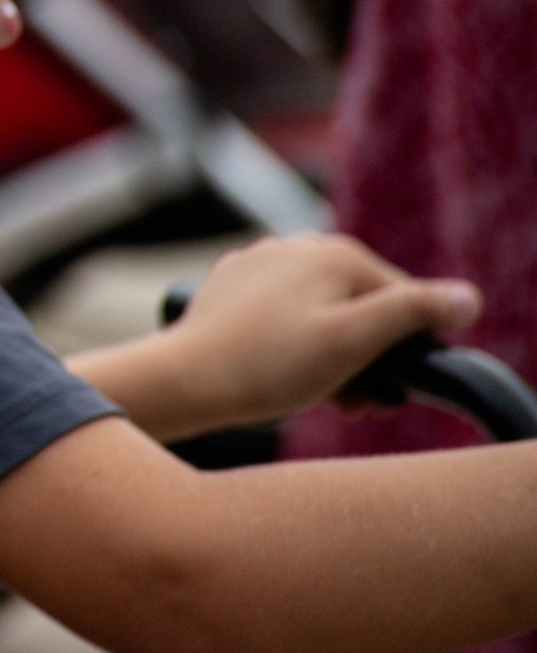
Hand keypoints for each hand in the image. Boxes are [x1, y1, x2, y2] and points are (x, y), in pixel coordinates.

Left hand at [148, 234, 479, 434]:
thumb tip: (465, 296)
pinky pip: (282, 317)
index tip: (388, 394)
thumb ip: (413, 313)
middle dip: (368, 359)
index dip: (404, 352)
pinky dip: (295, 348)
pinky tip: (287, 379)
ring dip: (335, 360)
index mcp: (334, 253)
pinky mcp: (230, 287)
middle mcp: (296, 246)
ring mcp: (259, 264)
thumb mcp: (356, 341)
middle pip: (358, 307)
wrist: (186, 379)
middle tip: (359, 406)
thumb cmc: (271, 364)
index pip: (401, 302)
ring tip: (328, 400)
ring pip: (320, 314)